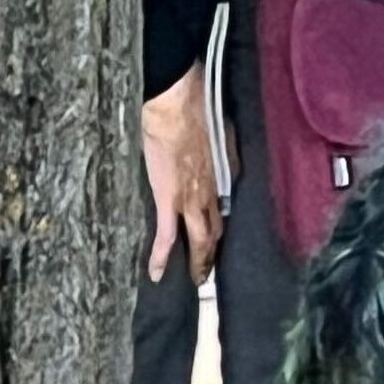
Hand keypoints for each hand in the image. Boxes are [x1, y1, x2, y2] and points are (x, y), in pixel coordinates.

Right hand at [142, 67, 220, 282]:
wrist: (177, 104)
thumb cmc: (197, 106)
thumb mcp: (221, 127)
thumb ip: (221, 146)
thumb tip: (221, 152)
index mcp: (226, 173)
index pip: (226, 205)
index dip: (222, 218)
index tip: (218, 227)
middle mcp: (214, 192)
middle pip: (218, 229)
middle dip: (215, 250)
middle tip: (211, 267)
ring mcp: (192, 199)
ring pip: (201, 239)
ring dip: (200, 261)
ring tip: (197, 279)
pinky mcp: (169, 200)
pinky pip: (167, 235)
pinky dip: (162, 257)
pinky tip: (157, 274)